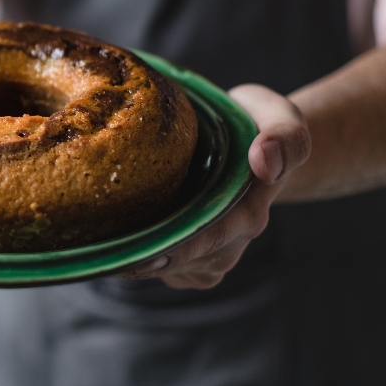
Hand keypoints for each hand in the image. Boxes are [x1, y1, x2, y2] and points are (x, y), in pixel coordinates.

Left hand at [115, 84, 310, 288]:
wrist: (256, 147)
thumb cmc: (260, 126)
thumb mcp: (280, 118)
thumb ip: (285, 136)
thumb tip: (264, 160)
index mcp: (249, 212)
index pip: (212, 237)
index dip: (179, 250)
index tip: (145, 255)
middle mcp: (231, 241)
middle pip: (182, 259)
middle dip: (143, 260)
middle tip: (103, 256)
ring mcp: (212, 254)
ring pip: (168, 267)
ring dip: (136, 259)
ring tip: (101, 244)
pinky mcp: (193, 259)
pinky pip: (162, 267)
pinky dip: (138, 257)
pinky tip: (117, 237)